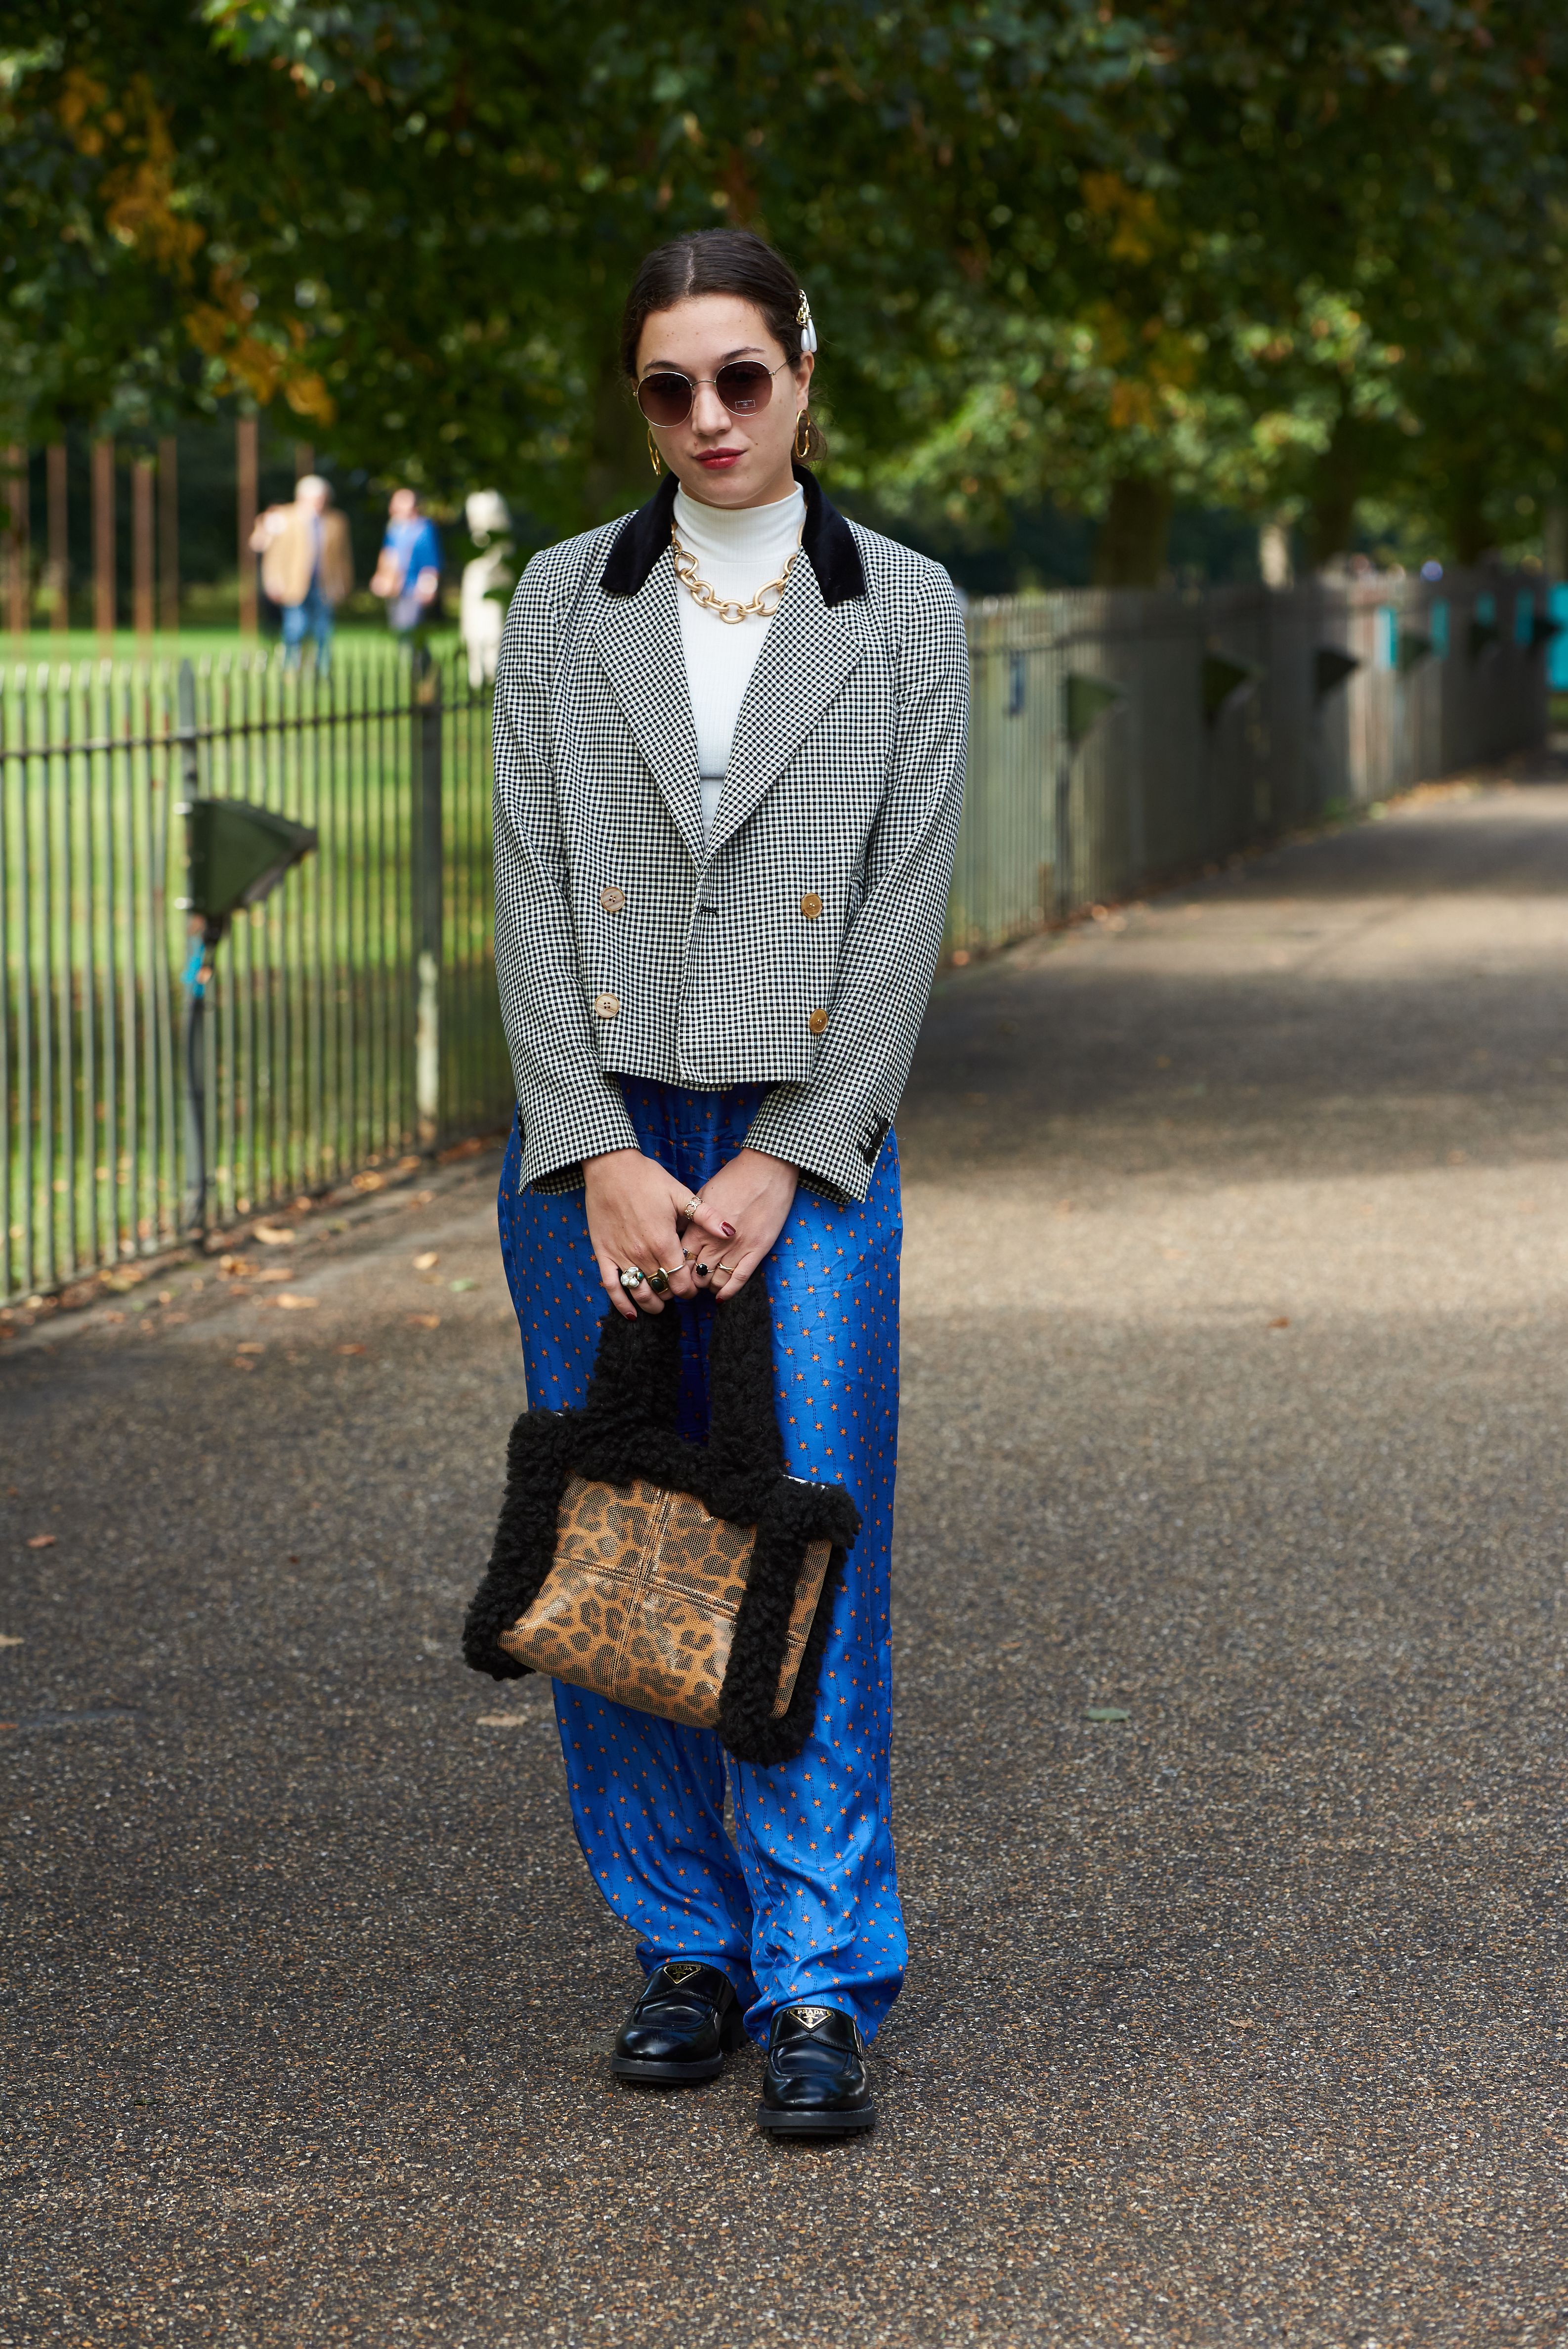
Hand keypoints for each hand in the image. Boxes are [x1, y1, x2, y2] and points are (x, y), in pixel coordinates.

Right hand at [584, 1150, 731, 1318]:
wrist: (611, 1168)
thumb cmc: (647, 1179)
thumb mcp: (680, 1194)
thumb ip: (706, 1216)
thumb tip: (731, 1231)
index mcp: (664, 1243)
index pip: (681, 1282)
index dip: (689, 1289)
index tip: (692, 1286)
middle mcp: (642, 1254)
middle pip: (663, 1291)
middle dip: (674, 1295)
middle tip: (678, 1291)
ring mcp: (621, 1256)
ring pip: (639, 1293)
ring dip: (652, 1304)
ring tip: (660, 1304)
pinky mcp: (603, 1254)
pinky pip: (612, 1286)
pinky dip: (621, 1304)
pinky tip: (632, 1313)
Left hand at [686, 1149, 797, 1302]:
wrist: (766, 1171)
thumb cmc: (734, 1178)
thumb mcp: (703, 1195)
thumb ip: (691, 1219)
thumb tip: (680, 1235)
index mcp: (699, 1227)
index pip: (680, 1258)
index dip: (676, 1268)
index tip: (677, 1270)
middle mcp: (715, 1241)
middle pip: (696, 1274)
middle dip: (691, 1281)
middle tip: (691, 1281)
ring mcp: (737, 1248)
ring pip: (716, 1280)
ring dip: (709, 1287)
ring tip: (707, 1284)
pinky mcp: (757, 1250)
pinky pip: (739, 1279)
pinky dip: (729, 1291)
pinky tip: (721, 1296)